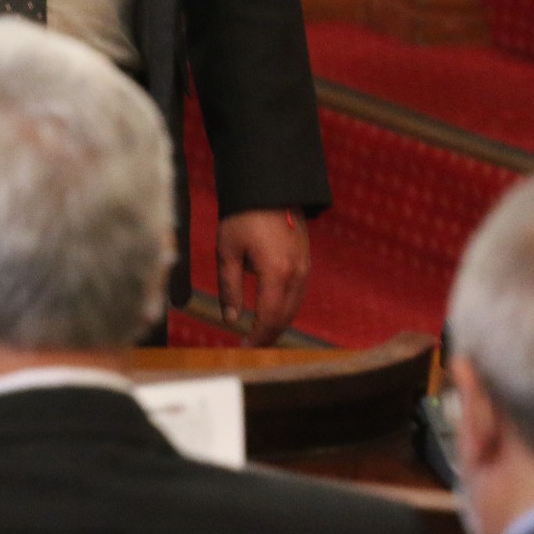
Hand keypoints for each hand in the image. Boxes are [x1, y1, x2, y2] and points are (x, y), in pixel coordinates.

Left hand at [217, 208, 308, 344]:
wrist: (268, 184)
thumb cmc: (243, 215)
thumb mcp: (227, 250)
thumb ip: (229, 287)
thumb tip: (230, 319)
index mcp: (276, 272)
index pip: (269, 318)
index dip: (257, 338)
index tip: (243, 349)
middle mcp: (296, 273)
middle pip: (285, 317)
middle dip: (267, 335)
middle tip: (249, 347)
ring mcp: (305, 266)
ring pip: (294, 306)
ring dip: (277, 322)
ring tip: (257, 332)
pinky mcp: (305, 259)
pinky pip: (297, 292)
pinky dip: (284, 306)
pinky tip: (269, 310)